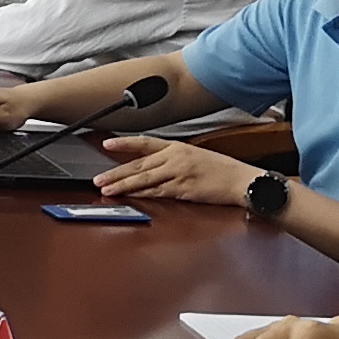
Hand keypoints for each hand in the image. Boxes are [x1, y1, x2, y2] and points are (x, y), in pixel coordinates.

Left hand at [90, 138, 260, 208]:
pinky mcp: (183, 189)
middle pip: (139, 165)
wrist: (241, 180)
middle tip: (97, 178)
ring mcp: (178, 174)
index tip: (106, 144)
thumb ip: (173, 159)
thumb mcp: (195, 155)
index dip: (124, 144)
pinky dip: (141, 194)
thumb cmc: (222, 170)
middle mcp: (175, 158)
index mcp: (177, 147)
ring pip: (144, 179)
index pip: (144, 142)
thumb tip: (151, 166)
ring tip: (106, 189)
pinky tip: (129, 196)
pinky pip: (157, 192)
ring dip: (123, 185)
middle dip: (116, 172)